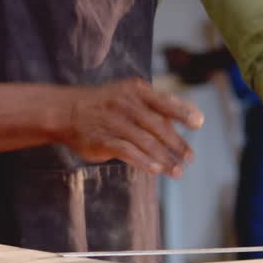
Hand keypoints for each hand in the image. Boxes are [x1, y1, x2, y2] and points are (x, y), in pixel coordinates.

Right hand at [56, 79, 204, 177]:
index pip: (164, 101)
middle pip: (158, 126)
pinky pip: (126, 151)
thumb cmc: (107, 104)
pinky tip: (156, 170)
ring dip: (164, 158)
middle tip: (190, 158)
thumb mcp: (131, 95)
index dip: (183, 112)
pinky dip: (143, 161)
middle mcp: (126, 104)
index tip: (198, 123)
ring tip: (178, 171)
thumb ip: (159, 104)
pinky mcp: (102, 140)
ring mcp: (113, 122)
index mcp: (137, 91)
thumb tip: (193, 115)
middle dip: (176, 144)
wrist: (64, 110)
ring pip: (145, 142)